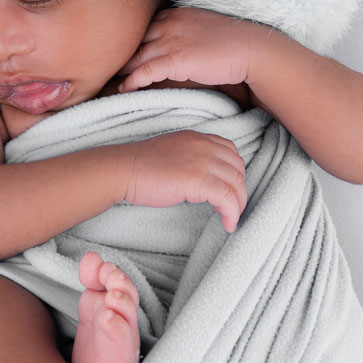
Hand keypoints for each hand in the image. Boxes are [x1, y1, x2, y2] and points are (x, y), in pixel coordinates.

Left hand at [118, 7, 252, 92]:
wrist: (251, 48)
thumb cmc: (232, 42)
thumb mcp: (203, 29)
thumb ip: (185, 33)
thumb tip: (178, 48)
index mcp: (175, 15)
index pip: (143, 27)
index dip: (129, 41)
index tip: (117, 53)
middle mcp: (169, 24)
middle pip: (134, 40)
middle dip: (118, 54)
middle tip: (102, 68)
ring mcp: (171, 40)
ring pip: (135, 55)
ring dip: (119, 70)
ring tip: (105, 82)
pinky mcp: (176, 59)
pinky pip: (145, 71)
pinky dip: (132, 81)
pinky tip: (124, 89)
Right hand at [120, 129, 246, 232]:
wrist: (123, 170)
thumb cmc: (140, 166)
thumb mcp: (173, 153)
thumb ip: (191, 158)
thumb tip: (204, 180)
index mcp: (197, 138)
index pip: (230, 151)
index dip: (235, 172)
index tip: (231, 189)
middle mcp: (203, 146)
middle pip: (237, 168)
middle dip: (240, 190)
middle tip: (234, 208)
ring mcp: (202, 161)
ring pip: (236, 184)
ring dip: (239, 204)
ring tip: (232, 218)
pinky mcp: (198, 180)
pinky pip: (227, 198)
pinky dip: (232, 213)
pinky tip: (227, 224)